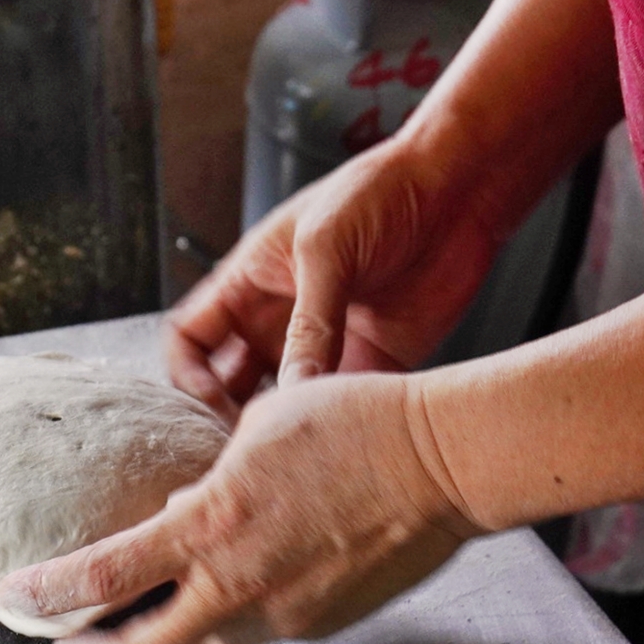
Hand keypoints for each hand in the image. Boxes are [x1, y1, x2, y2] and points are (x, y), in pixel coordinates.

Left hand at [0, 374, 479, 643]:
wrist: (444, 461)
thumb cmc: (355, 424)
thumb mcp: (257, 429)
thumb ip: (208, 480)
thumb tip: (183, 502)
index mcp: (208, 526)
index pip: (102, 576)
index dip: (47, 594)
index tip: (15, 597)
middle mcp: (237, 586)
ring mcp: (282, 615)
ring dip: (170, 641)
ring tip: (154, 618)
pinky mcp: (321, 625)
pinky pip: (258, 633)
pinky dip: (234, 620)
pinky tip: (241, 588)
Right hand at [168, 132, 503, 423]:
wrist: (456, 189)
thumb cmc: (378, 192)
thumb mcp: (326, 248)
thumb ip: (308, 322)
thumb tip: (291, 390)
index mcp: (249, 283)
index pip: (190, 340)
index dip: (187, 376)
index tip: (206, 405)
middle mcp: (278, 320)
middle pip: (230, 384)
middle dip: (229, 417)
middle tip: (244, 451)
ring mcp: (323, 344)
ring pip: (284, 404)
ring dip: (284, 429)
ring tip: (290, 454)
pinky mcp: (370, 361)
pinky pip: (342, 406)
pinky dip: (338, 427)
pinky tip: (344, 439)